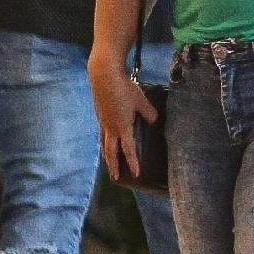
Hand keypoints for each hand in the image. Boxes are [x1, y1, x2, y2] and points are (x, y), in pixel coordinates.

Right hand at [87, 54, 158, 182]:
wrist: (104, 76)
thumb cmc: (124, 88)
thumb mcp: (141, 101)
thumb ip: (149, 113)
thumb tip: (154, 122)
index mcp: (122, 127)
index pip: (129, 150)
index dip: (133, 163)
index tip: (137, 174)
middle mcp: (110, 128)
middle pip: (110, 152)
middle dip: (113, 166)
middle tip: (114, 177)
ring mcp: (102, 121)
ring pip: (103, 143)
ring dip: (106, 155)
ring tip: (108, 162)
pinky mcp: (99, 114)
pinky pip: (101, 133)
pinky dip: (103, 142)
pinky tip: (105, 140)